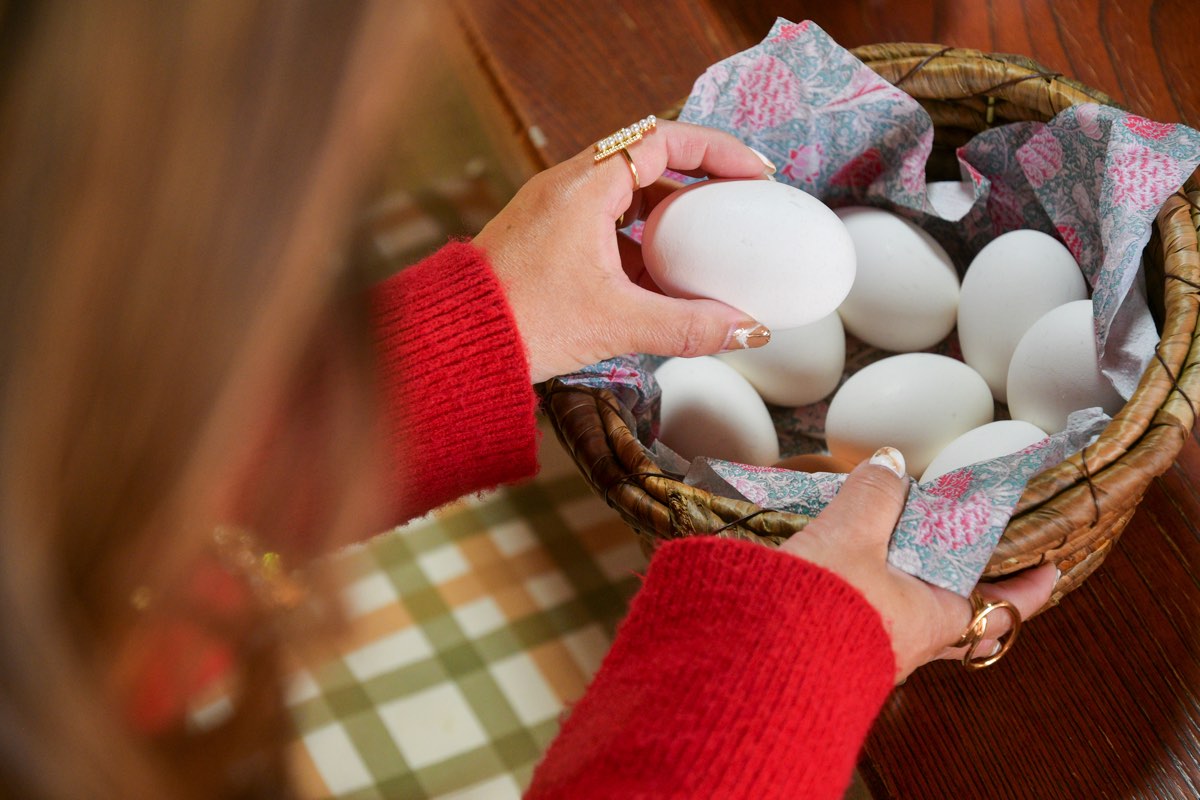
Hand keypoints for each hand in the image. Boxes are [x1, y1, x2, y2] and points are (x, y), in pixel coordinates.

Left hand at [473, 119, 774, 382]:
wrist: (457, 344)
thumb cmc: (522, 322)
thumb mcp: (617, 323)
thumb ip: (688, 326)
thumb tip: (744, 330)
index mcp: (584, 186)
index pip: (663, 139)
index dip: (715, 150)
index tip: (753, 173)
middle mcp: (566, 187)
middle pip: (647, 162)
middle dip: (697, 183)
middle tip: (736, 206)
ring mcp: (553, 212)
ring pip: (624, 197)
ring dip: (667, 218)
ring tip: (707, 248)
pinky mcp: (546, 239)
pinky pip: (604, 226)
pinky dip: (638, 243)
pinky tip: (660, 282)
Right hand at [780, 447, 1056, 682]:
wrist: (758, 664)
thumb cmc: (818, 610)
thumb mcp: (850, 536)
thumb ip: (873, 493)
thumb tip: (890, 463)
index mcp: (934, 616)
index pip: (1004, 606)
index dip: (1029, 586)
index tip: (1050, 567)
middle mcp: (912, 641)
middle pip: (963, 617)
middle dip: (974, 589)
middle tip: (978, 558)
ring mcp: (877, 650)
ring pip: (915, 616)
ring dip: (916, 584)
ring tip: (902, 545)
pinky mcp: (839, 649)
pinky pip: (874, 618)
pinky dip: (874, 589)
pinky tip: (848, 565)